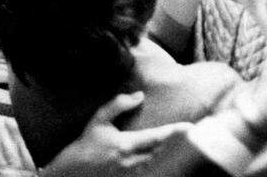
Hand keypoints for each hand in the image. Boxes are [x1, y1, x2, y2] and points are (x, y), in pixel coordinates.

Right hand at [44, 92, 189, 176]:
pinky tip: (171, 158)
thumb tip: (139, 96)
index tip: (191, 126)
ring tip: (188, 144)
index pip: (157, 137)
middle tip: (196, 133)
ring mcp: (132, 174)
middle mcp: (132, 162)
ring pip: (160, 164)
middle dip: (179, 143)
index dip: (175, 132)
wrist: (71, 173)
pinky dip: (162, 165)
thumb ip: (118, 105)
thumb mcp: (98, 121)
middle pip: (163, 152)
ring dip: (173, 154)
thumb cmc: (85, 145)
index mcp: (126, 145)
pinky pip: (151, 172)